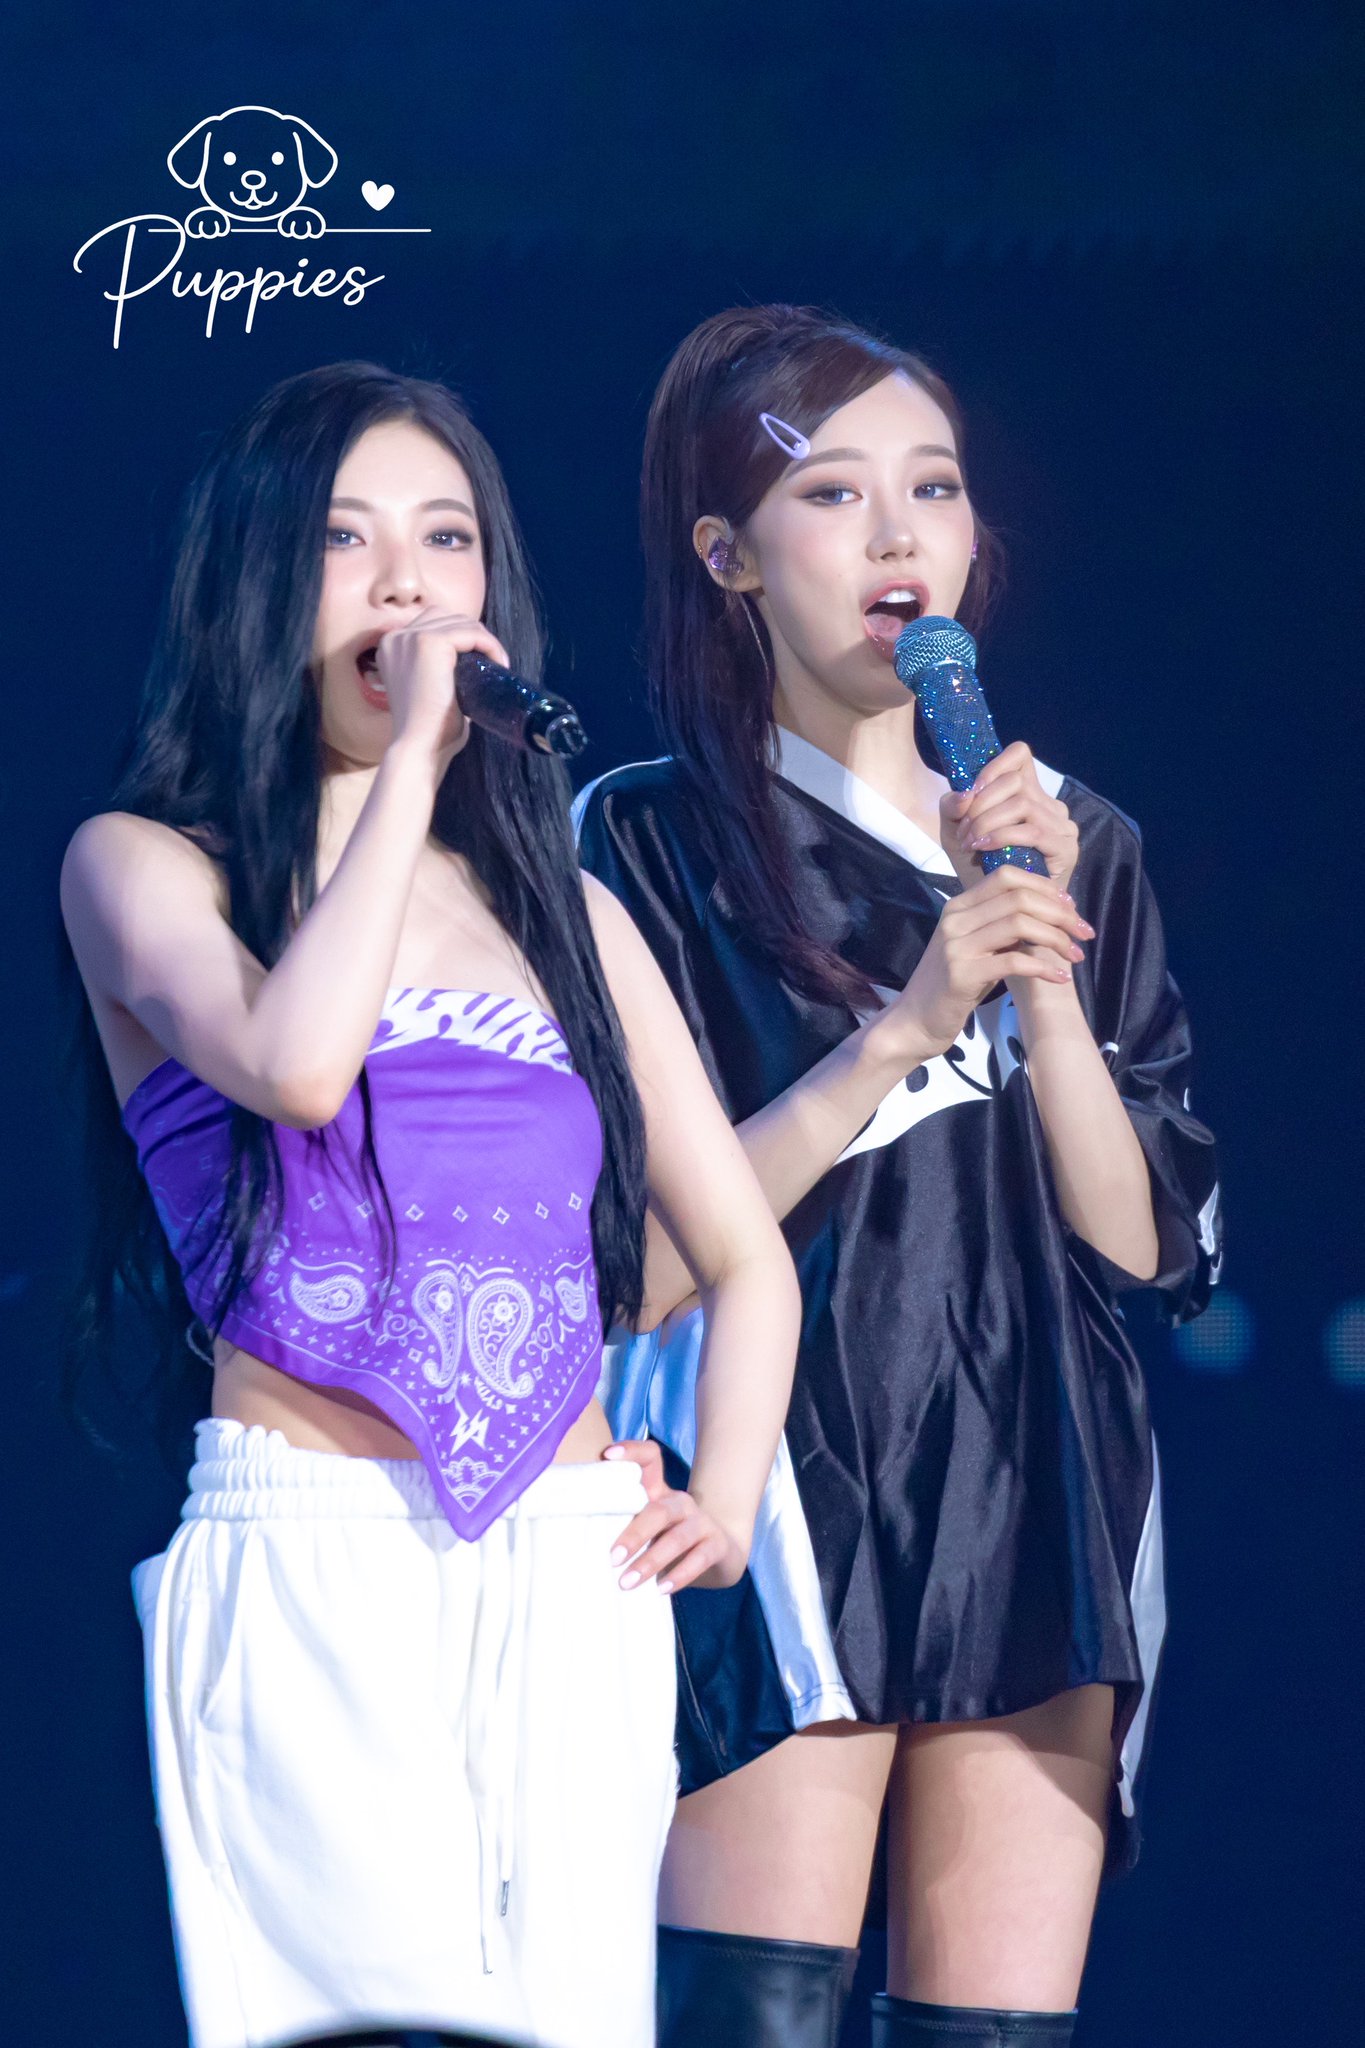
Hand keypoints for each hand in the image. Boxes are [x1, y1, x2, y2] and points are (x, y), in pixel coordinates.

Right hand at [374, 607, 510, 766]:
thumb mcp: (432, 691)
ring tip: (498, 664)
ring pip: (460, 622)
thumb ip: (443, 674)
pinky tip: (499, 663)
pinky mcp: (428, 642)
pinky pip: (470, 632)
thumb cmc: (430, 731)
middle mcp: (395, 637)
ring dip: (484, 640)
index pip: (434, 624)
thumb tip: (474, 670)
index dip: (462, 638)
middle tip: (494, 664)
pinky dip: (489, 644)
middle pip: (446, 617)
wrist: (420, 747)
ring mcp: (409, 637)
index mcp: (392, 647)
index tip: (483, 663)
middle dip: (474, 636)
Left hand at [603, 1439, 747, 1592]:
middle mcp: (681, 1502)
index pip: (650, 1458)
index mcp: (660, 1492)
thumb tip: (577, 1539)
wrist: (720, 1553)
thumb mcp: (648, 1527)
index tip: (607, 1456)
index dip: (631, 1451)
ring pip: (677, 1538)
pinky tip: (661, 1590)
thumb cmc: (668, 1539)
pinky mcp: (718, 1545)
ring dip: (651, 1561)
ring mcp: (702, 1522)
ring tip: (626, 1583)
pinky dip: (679, 1575)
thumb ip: (623, 1523)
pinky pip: (699, 1559)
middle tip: (612, 1558)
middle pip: (659, 1510)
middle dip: (634, 1535)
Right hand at [874, 865, 1094, 1065]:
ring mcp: (957, 946)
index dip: (1045, 886)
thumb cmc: (952, 986)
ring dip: (1057, 938)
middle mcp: (956, 919)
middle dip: (1061, 913)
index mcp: (959, 906)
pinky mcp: (963, 975)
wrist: (915, 1022)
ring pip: (1020, 923)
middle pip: (1019, 897)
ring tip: (1075, 956)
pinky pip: (1014, 961)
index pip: (1007, 875)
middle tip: (1084, 933)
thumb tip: (1049, 911)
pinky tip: (1059, 978)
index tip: (1070, 907)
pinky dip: (1043, 968)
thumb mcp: (976, 948)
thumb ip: (1002, 926)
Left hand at [939, 741, 1079, 893]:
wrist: (997, 909)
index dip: (994, 765)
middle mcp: (1049, 805)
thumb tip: (965, 795)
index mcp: (1028, 793)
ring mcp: (1062, 826)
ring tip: (969, 842)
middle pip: (1015, 781)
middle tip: (963, 831)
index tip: (971, 792)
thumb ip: (952, 808)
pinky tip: (982, 848)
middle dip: (981, 804)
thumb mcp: (955, 832)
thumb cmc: (978, 868)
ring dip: (987, 822)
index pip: (1019, 755)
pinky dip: (1002, 836)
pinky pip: (1033, 832)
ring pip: (1022, 804)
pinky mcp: (1066, 849)